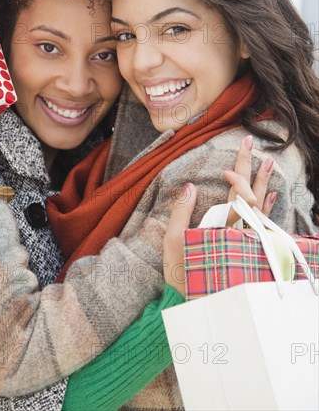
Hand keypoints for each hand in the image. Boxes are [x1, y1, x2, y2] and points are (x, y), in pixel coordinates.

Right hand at [163, 136, 276, 296]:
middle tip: (249, 142)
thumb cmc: (183, 272)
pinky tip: (270, 194)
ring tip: (268, 161)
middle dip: (250, 166)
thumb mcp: (173, 241)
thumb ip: (180, 212)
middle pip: (250, 193)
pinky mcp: (246, 247)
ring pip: (260, 206)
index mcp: (224, 226)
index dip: (236, 176)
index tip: (225, 169)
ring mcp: (246, 240)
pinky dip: (266, 206)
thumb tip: (190, 186)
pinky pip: (262, 223)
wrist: (197, 302)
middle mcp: (240, 231)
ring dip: (264, 182)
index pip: (238, 194)